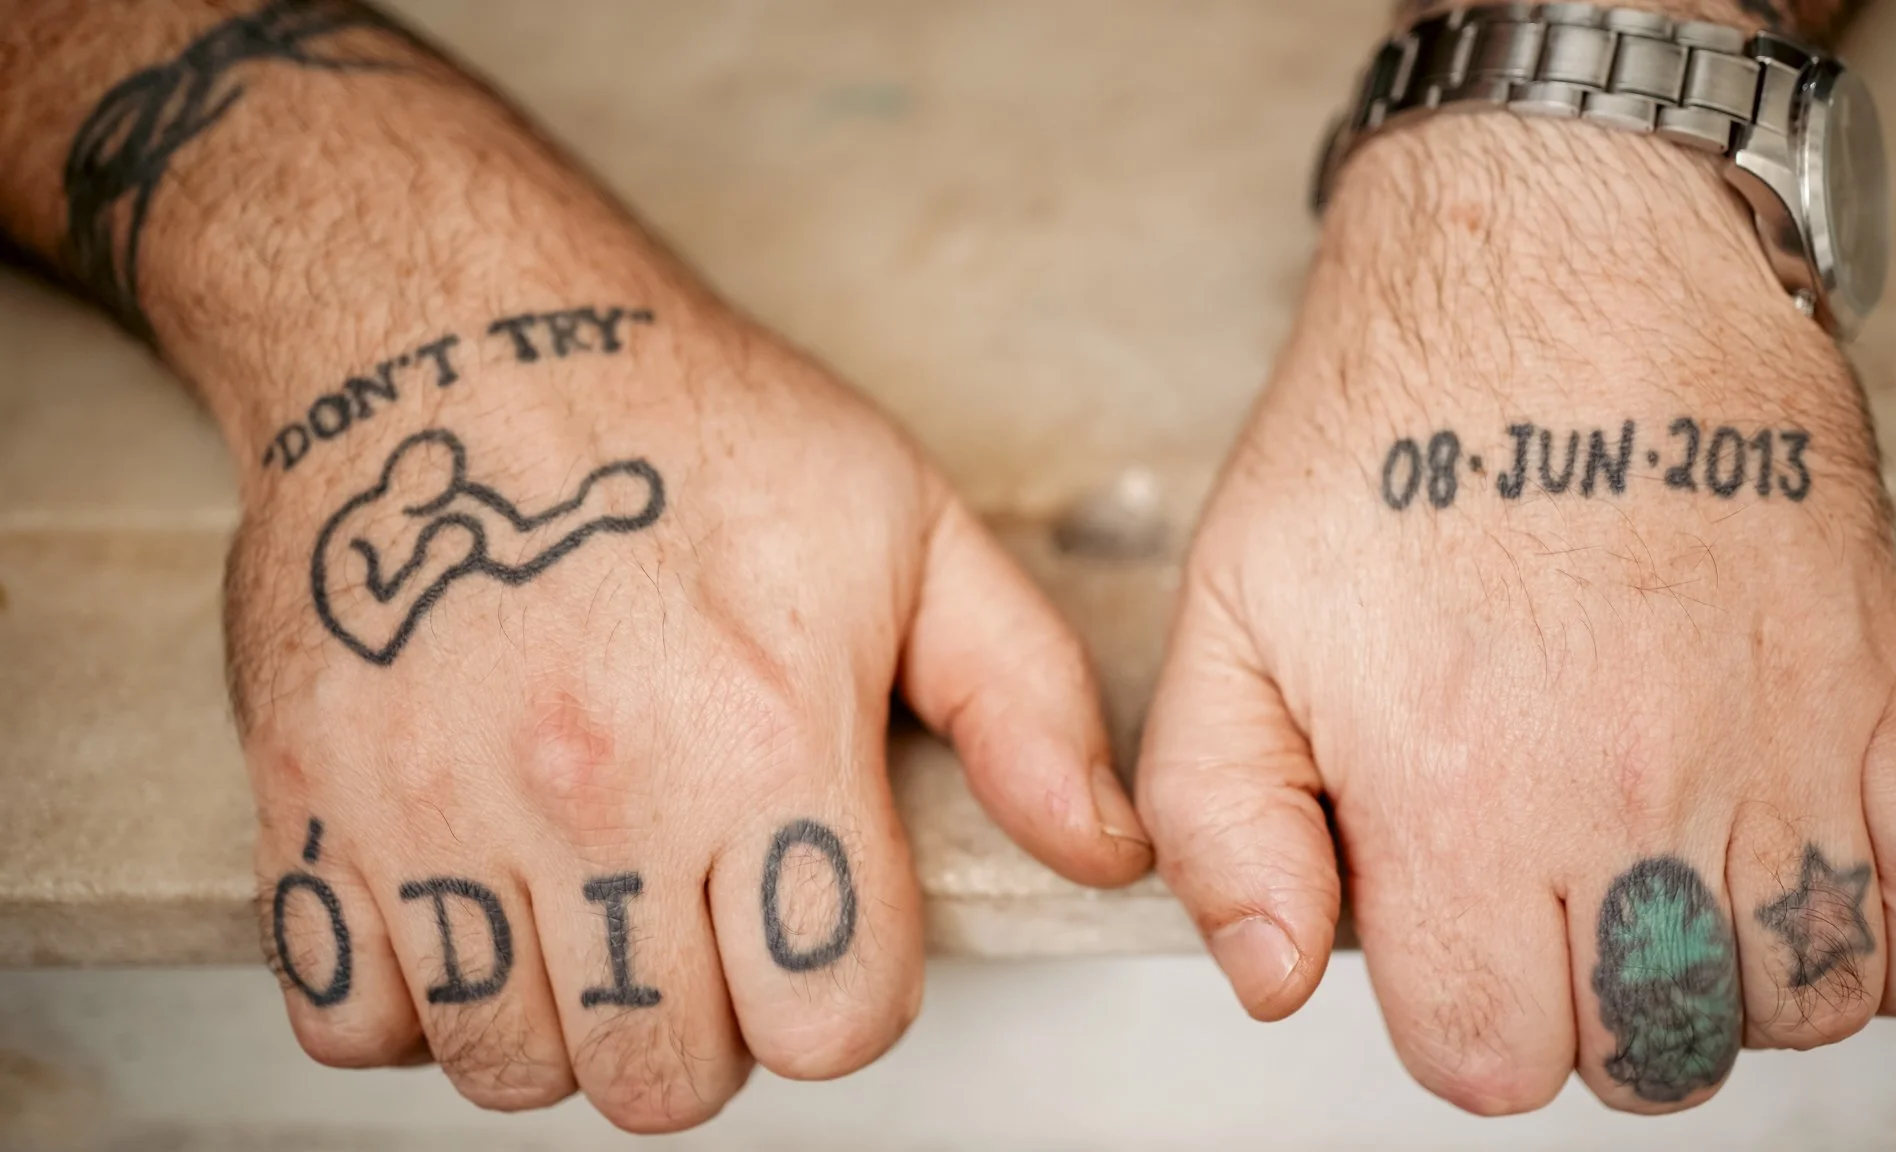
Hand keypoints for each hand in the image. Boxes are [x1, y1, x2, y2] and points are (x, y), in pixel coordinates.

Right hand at [237, 292, 1150, 1130]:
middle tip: (704, 918)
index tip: (822, 921)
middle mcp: (598, 791)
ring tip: (592, 905)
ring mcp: (436, 808)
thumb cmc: (687, 420)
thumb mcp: (911, 530)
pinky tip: (472, 904)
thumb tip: (1102, 848)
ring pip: (514, 1069)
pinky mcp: (311, 802)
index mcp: (763, 734)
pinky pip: (350, 1022)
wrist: (456, 328)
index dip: (846, 990)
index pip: (832, 1024)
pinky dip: (413, 999)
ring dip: (567, 1018)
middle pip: (670, 1078)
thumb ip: (1026, 703)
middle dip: (712, 1023)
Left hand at [1137, 114, 1895, 1113]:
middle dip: (1585, 1014)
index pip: (1488, 1056)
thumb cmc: (1390, 422)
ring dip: (1729, 986)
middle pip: (1645, 1051)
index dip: (1460, 1021)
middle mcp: (1622, 789)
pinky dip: (1887, 929)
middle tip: (1551, 919)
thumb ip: (1220, 819)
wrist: (1552, 252)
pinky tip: (1800, 875)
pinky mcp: (1869, 685)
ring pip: (1797, 1001)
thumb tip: (1271, 976)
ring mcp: (1766, 742)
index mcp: (1456, 791)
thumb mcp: (1229, 615)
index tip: (1455, 951)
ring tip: (1663, 897)